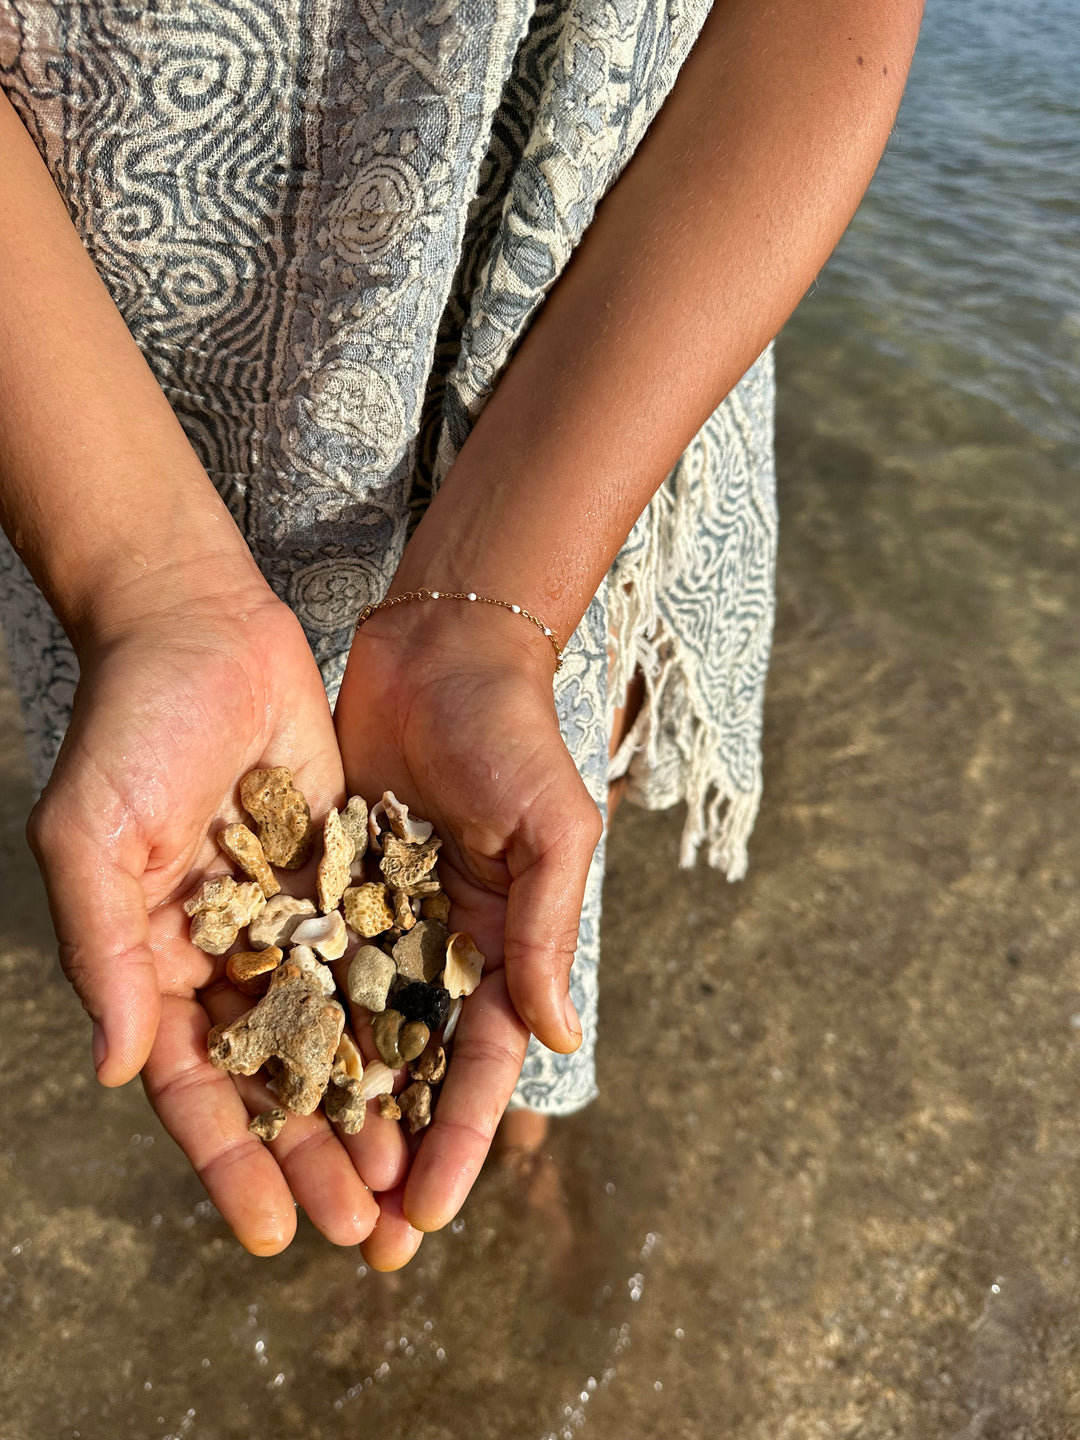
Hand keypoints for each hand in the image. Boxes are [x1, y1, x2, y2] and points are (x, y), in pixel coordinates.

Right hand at [27, 584, 406, 1252]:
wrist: (201, 628)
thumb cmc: (129, 728)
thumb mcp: (90, 837)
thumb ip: (104, 953)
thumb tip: (122, 1072)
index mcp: (155, 963)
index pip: (196, 1087)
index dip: (231, 1163)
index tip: (273, 1232)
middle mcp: (224, 956)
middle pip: (275, 1080)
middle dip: (316, 1157)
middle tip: (366, 1234)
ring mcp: (290, 919)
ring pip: (335, 1034)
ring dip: (367, 1107)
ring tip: (409, 1179)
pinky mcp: (344, 876)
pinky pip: (376, 960)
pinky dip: (401, 1018)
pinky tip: (437, 1073)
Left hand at [334, 599, 603, 1269]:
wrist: (440, 649)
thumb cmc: (513, 732)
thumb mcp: (552, 827)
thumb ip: (548, 928)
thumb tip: (559, 1039)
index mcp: (505, 944)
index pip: (483, 1064)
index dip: (460, 1141)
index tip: (425, 1213)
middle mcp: (441, 948)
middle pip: (415, 1072)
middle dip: (393, 1153)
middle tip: (359, 1236)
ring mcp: (379, 921)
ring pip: (353, 1036)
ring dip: (334, 1111)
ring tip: (301, 1182)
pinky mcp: (326, 886)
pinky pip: (303, 967)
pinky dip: (286, 1025)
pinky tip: (255, 1080)